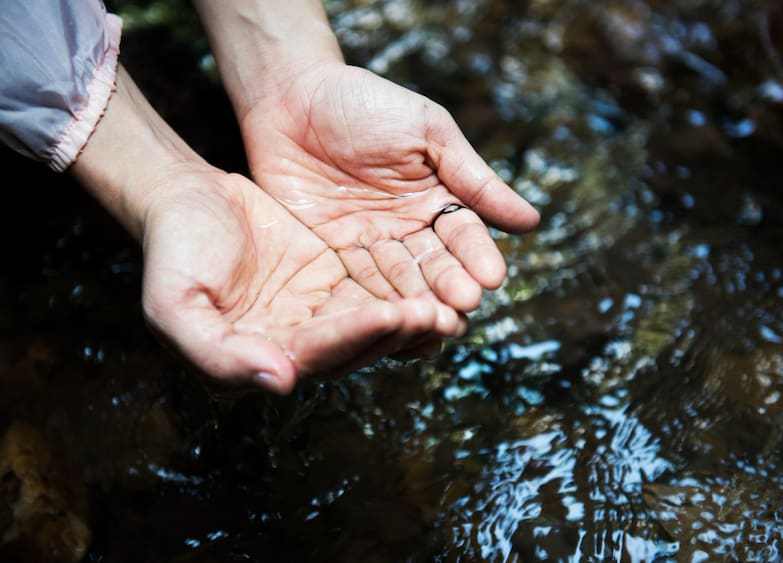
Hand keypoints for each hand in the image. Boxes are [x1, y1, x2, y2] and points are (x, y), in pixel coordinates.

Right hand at [70, 65, 464, 394]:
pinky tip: (434, 286)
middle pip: (350, 349)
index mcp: (254, 361)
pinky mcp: (332, 284)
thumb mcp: (173, 305)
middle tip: (435, 316)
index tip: (388, 314)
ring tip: (447, 306)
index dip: (351, 338)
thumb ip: (215, 355)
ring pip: (369, 326)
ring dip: (408, 320)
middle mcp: (290, 347)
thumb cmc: (173, 251)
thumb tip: (281, 383)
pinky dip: (402, 292)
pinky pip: (372, 291)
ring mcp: (314, 316)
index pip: (311, 357)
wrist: (186, 198)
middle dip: (393, 334)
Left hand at [240, 62, 539, 312]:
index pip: (462, 234)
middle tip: (463, 307)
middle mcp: (407, 231)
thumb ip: (473, 178)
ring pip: (397, 284)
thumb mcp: (427, 131)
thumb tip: (532, 222)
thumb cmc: (365, 103)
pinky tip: (388, 328)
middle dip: (448, 287)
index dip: (476, 255)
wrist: (292, 95)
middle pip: (433, 267)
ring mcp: (368, 247)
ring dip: (415, 305)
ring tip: (433, 326)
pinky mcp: (328, 257)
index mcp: (436, 200)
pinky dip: (371, 307)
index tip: (491, 277)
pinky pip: (352, 286)